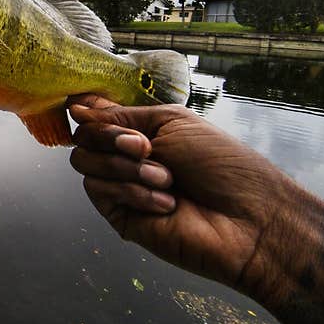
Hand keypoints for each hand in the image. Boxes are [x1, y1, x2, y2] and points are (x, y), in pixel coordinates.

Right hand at [66, 94, 301, 299]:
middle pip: (82, 138)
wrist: (247, 217)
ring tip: (167, 179)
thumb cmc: (222, 164)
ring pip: (85, 164)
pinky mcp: (119, 217)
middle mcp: (125, 158)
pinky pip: (99, 191)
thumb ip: (121, 115)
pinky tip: (167, 203)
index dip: (92, 113)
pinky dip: (133, 192)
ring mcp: (120, 189)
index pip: (93, 117)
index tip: (93, 111)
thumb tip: (76, 106)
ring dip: (126, 167)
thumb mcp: (171, 123)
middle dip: (112, 139)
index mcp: (139, 132)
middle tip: (147, 148)